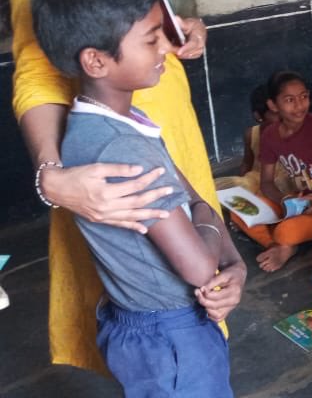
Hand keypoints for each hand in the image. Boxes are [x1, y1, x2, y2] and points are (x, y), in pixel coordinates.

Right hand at [42, 164, 172, 233]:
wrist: (56, 189)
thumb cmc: (76, 175)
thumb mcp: (97, 168)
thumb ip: (118, 169)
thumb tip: (139, 169)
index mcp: (106, 192)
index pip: (135, 185)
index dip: (149, 178)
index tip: (161, 171)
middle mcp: (106, 206)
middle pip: (137, 202)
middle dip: (155, 196)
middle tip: (171, 191)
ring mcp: (103, 215)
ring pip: (131, 216)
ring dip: (149, 215)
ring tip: (165, 214)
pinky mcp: (100, 220)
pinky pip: (119, 225)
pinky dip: (132, 227)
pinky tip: (144, 229)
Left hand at [174, 16, 206, 59]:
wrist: (198, 28)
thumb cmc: (192, 25)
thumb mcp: (188, 22)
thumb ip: (182, 23)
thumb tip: (176, 19)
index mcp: (199, 35)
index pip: (193, 44)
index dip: (186, 48)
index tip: (178, 52)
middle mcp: (201, 44)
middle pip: (191, 51)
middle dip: (181, 53)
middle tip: (171, 51)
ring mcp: (200, 49)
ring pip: (190, 55)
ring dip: (181, 54)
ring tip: (173, 51)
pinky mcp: (198, 53)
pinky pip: (190, 57)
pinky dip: (183, 55)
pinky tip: (178, 52)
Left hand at [195, 263, 244, 321]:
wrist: (238, 275)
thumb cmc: (230, 274)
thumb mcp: (223, 274)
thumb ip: (212, 282)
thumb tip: (202, 289)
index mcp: (234, 291)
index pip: (216, 296)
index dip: (205, 293)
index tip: (200, 288)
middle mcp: (234, 301)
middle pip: (215, 306)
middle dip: (203, 300)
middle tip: (197, 292)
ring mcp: (232, 307)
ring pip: (217, 315)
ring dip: (206, 308)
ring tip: (202, 299)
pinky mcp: (229, 310)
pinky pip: (219, 318)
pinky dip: (211, 315)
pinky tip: (207, 306)